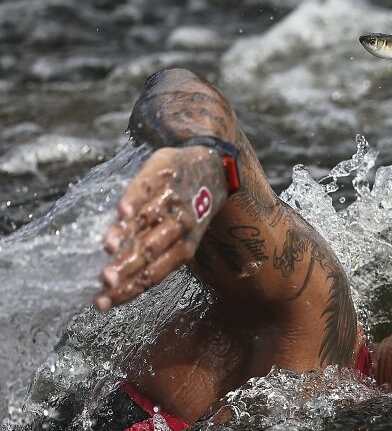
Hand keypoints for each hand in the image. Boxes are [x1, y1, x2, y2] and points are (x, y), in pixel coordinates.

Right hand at [95, 146, 226, 309]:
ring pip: (149, 220)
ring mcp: (172, 199)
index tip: (101, 303)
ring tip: (109, 248)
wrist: (212, 166)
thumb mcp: (181, 235)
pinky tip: (123, 211)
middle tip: (105, 280)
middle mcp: (180, 225)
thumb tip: (115, 279)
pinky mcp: (164, 174)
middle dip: (127, 266)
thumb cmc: (188, 209)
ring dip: (129, 234)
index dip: (128, 289)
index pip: (153, 274)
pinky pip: (148, 188)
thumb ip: (153, 253)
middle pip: (151, 250)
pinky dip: (136, 199)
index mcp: (184, 246)